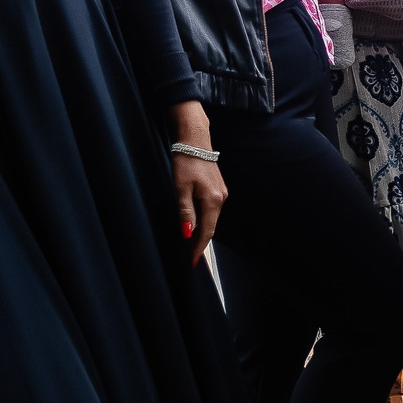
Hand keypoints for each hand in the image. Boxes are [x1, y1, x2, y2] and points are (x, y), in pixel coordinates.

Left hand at [170, 103, 225, 261]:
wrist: (195, 140)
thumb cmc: (186, 162)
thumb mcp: (181, 187)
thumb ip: (185, 211)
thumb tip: (187, 233)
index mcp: (213, 200)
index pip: (206, 231)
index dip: (198, 248)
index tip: (192, 262)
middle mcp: (221, 199)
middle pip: (211, 227)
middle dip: (200, 243)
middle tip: (189, 258)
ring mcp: (221, 193)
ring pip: (211, 219)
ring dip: (201, 233)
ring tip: (190, 246)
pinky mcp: (218, 189)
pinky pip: (211, 210)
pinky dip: (204, 221)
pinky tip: (196, 225)